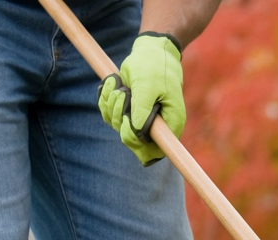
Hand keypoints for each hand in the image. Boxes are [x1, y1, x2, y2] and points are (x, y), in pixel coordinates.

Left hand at [97, 33, 185, 165]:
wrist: (151, 51)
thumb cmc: (154, 67)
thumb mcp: (147, 86)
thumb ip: (142, 110)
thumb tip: (135, 132)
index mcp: (170, 124)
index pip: (155, 152)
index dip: (139, 145)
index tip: (129, 123)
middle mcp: (157, 126)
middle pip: (131, 141)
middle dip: (121, 117)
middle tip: (124, 95)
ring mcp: (141, 119)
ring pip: (118, 126)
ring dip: (113, 105)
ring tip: (120, 85)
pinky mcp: (128, 111)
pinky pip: (110, 115)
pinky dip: (107, 99)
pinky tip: (114, 83)